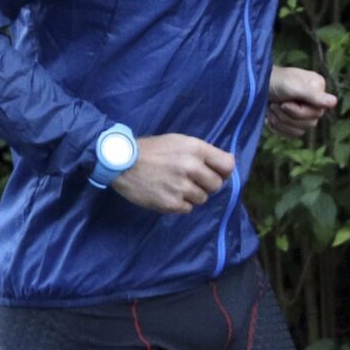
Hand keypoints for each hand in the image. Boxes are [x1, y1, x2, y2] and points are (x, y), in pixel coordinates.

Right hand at [113, 133, 235, 213]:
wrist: (122, 163)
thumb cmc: (152, 150)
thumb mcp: (179, 141)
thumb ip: (202, 153)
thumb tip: (226, 166)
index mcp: (195, 149)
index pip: (227, 165)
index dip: (223, 171)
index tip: (215, 173)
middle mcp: (191, 167)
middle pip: (216, 185)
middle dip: (206, 184)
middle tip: (189, 179)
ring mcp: (181, 187)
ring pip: (202, 198)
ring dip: (192, 194)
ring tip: (174, 185)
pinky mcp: (171, 203)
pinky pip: (188, 208)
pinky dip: (180, 203)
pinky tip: (167, 193)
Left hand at [266, 65, 338, 139]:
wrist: (254, 85)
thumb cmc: (275, 81)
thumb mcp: (293, 86)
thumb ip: (313, 95)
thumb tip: (334, 102)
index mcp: (318, 90)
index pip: (317, 113)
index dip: (298, 112)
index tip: (284, 103)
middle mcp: (313, 102)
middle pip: (309, 124)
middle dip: (287, 117)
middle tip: (275, 105)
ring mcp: (303, 113)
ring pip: (299, 131)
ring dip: (280, 122)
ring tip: (272, 108)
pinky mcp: (291, 122)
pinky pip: (290, 135)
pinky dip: (277, 128)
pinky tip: (269, 118)